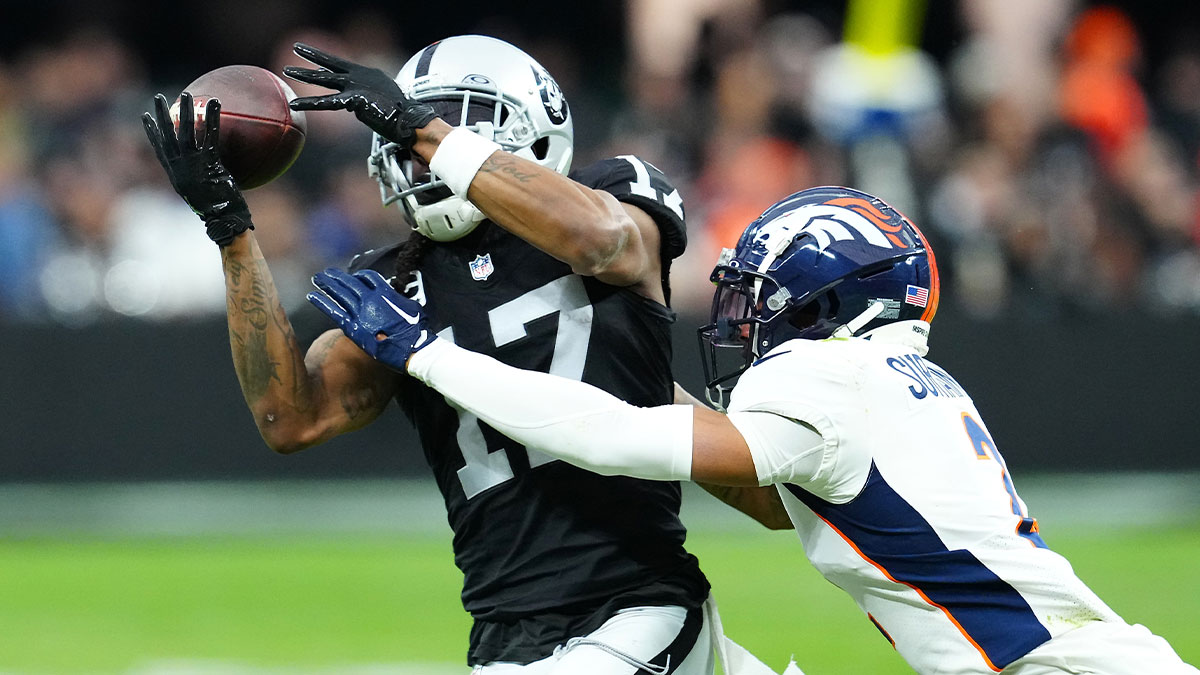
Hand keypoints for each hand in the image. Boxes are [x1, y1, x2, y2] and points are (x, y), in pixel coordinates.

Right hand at [141, 92, 252, 246]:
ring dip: (185, 110)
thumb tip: (210, 169)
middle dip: (161, 115)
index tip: (145, 117)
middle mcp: (180, 168)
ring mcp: (193, 164)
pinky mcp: (208, 163)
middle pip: (167, 136)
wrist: (224, 220)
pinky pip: (210, 135)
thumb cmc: (219, 210)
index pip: (159, 150)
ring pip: (185, 132)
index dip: (151, 133)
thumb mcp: (204, 192)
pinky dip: (212, 118)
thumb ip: (201, 177)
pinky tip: (215, 103)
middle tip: (158, 97)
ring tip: (186, 94)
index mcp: (176, 175)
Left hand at [284, 43, 437, 148]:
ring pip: (324, 78)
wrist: (410, 121)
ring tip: (286, 70)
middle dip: (312, 55)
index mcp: (367, 74)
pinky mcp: (354, 100)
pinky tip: (295, 103)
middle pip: (331, 64)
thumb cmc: (398, 115)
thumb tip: (349, 105)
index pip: (342, 66)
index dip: (326, 62)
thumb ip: (362, 98)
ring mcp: (356, 87)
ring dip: (304, 74)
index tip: (313, 58)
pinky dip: (309, 103)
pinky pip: (326, 102)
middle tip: (296, 47)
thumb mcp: (379, 100)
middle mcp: (359, 77)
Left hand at [308, 268, 436, 371]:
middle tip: (326, 272)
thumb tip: (396, 298)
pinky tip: (312, 296)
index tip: (354, 277)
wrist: (411, 349)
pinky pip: (334, 311)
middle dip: (337, 277)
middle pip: (350, 283)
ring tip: (317, 278)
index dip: (359, 276)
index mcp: (385, 293)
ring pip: (340, 294)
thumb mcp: (412, 307)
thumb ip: (398, 300)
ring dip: (327, 285)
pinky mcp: (353, 328)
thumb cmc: (416, 330)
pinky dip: (322, 302)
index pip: (369, 277)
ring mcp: (360, 313)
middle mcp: (370, 300)